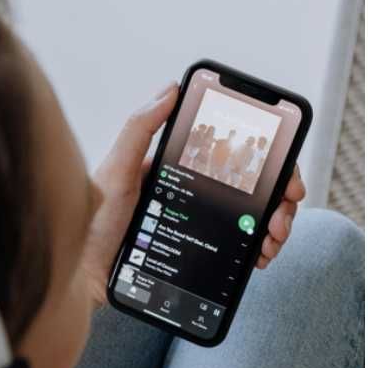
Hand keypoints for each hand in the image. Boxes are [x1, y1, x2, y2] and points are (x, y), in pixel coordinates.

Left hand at [84, 86, 306, 306]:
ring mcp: (202, 226)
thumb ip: (139, 130)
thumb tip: (170, 90)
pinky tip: (260, 256)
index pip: (236, 159)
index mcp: (183, 171)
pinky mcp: (200, 255)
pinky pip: (240, 250)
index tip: (285, 179)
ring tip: (272, 241)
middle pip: (255, 191)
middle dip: (279, 203)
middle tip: (282, 218)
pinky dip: (258, 250)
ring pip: (254, 221)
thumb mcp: (115, 171)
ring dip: (274, 228)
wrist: (81, 276)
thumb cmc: (92, 223)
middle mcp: (197, 195)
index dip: (270, 165)